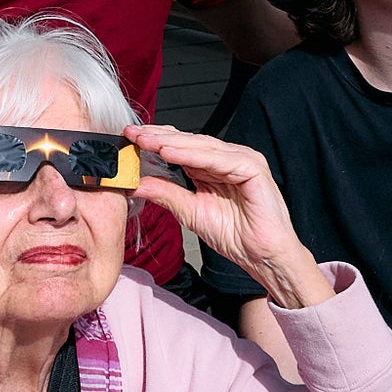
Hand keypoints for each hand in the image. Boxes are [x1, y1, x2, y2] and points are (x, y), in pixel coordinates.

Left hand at [124, 125, 328, 308]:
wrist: (262, 256)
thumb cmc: (235, 236)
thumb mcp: (190, 212)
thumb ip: (166, 194)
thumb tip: (136, 184)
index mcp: (213, 166)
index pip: (181, 147)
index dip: (155, 142)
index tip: (129, 139)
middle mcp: (228, 158)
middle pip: (189, 142)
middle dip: (158, 137)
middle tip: (132, 134)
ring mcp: (243, 160)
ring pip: (201, 146)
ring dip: (171, 143)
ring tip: (146, 142)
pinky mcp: (253, 168)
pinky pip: (218, 159)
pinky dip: (193, 156)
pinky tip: (170, 154)